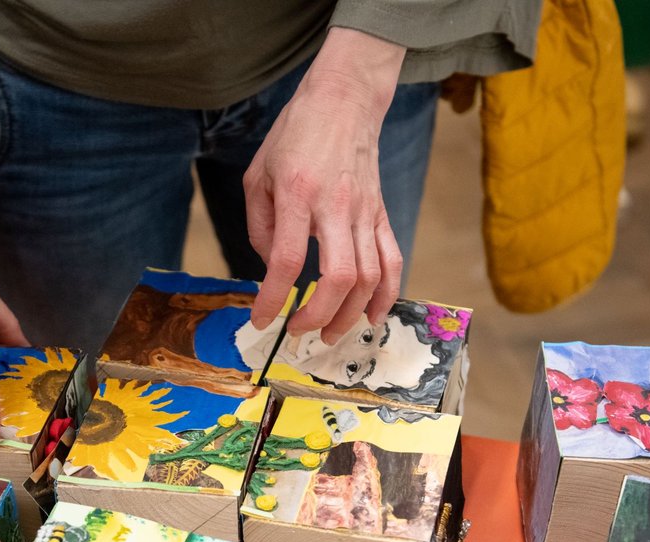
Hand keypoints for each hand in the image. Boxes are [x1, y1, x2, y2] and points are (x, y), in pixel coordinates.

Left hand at [245, 28, 404, 340]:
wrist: (344, 100)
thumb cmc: (294, 136)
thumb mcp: (257, 176)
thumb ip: (260, 226)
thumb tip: (272, 269)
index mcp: (297, 195)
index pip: (288, 260)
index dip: (273, 298)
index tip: (262, 319)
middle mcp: (335, 206)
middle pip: (339, 276)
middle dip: (319, 315)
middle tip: (299, 332)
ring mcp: (364, 211)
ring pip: (369, 275)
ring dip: (350, 313)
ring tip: (330, 333)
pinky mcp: (380, 213)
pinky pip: (392, 259)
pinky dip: (387, 294)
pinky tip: (374, 317)